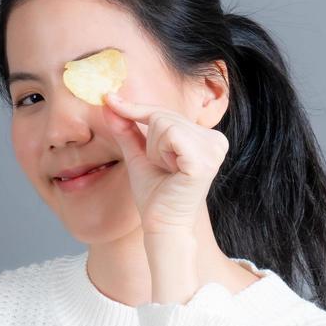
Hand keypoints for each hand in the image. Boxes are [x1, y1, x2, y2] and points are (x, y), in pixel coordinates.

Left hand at [102, 90, 229, 235]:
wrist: (161, 225)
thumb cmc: (155, 195)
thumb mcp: (139, 155)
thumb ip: (127, 129)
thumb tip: (108, 102)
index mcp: (207, 138)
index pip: (167, 112)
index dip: (137, 108)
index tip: (109, 99)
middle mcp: (216, 140)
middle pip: (163, 115)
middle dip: (151, 142)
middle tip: (162, 168)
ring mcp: (214, 148)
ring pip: (164, 122)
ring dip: (155, 150)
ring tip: (168, 171)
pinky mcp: (204, 158)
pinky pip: (170, 134)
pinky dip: (160, 152)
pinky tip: (171, 171)